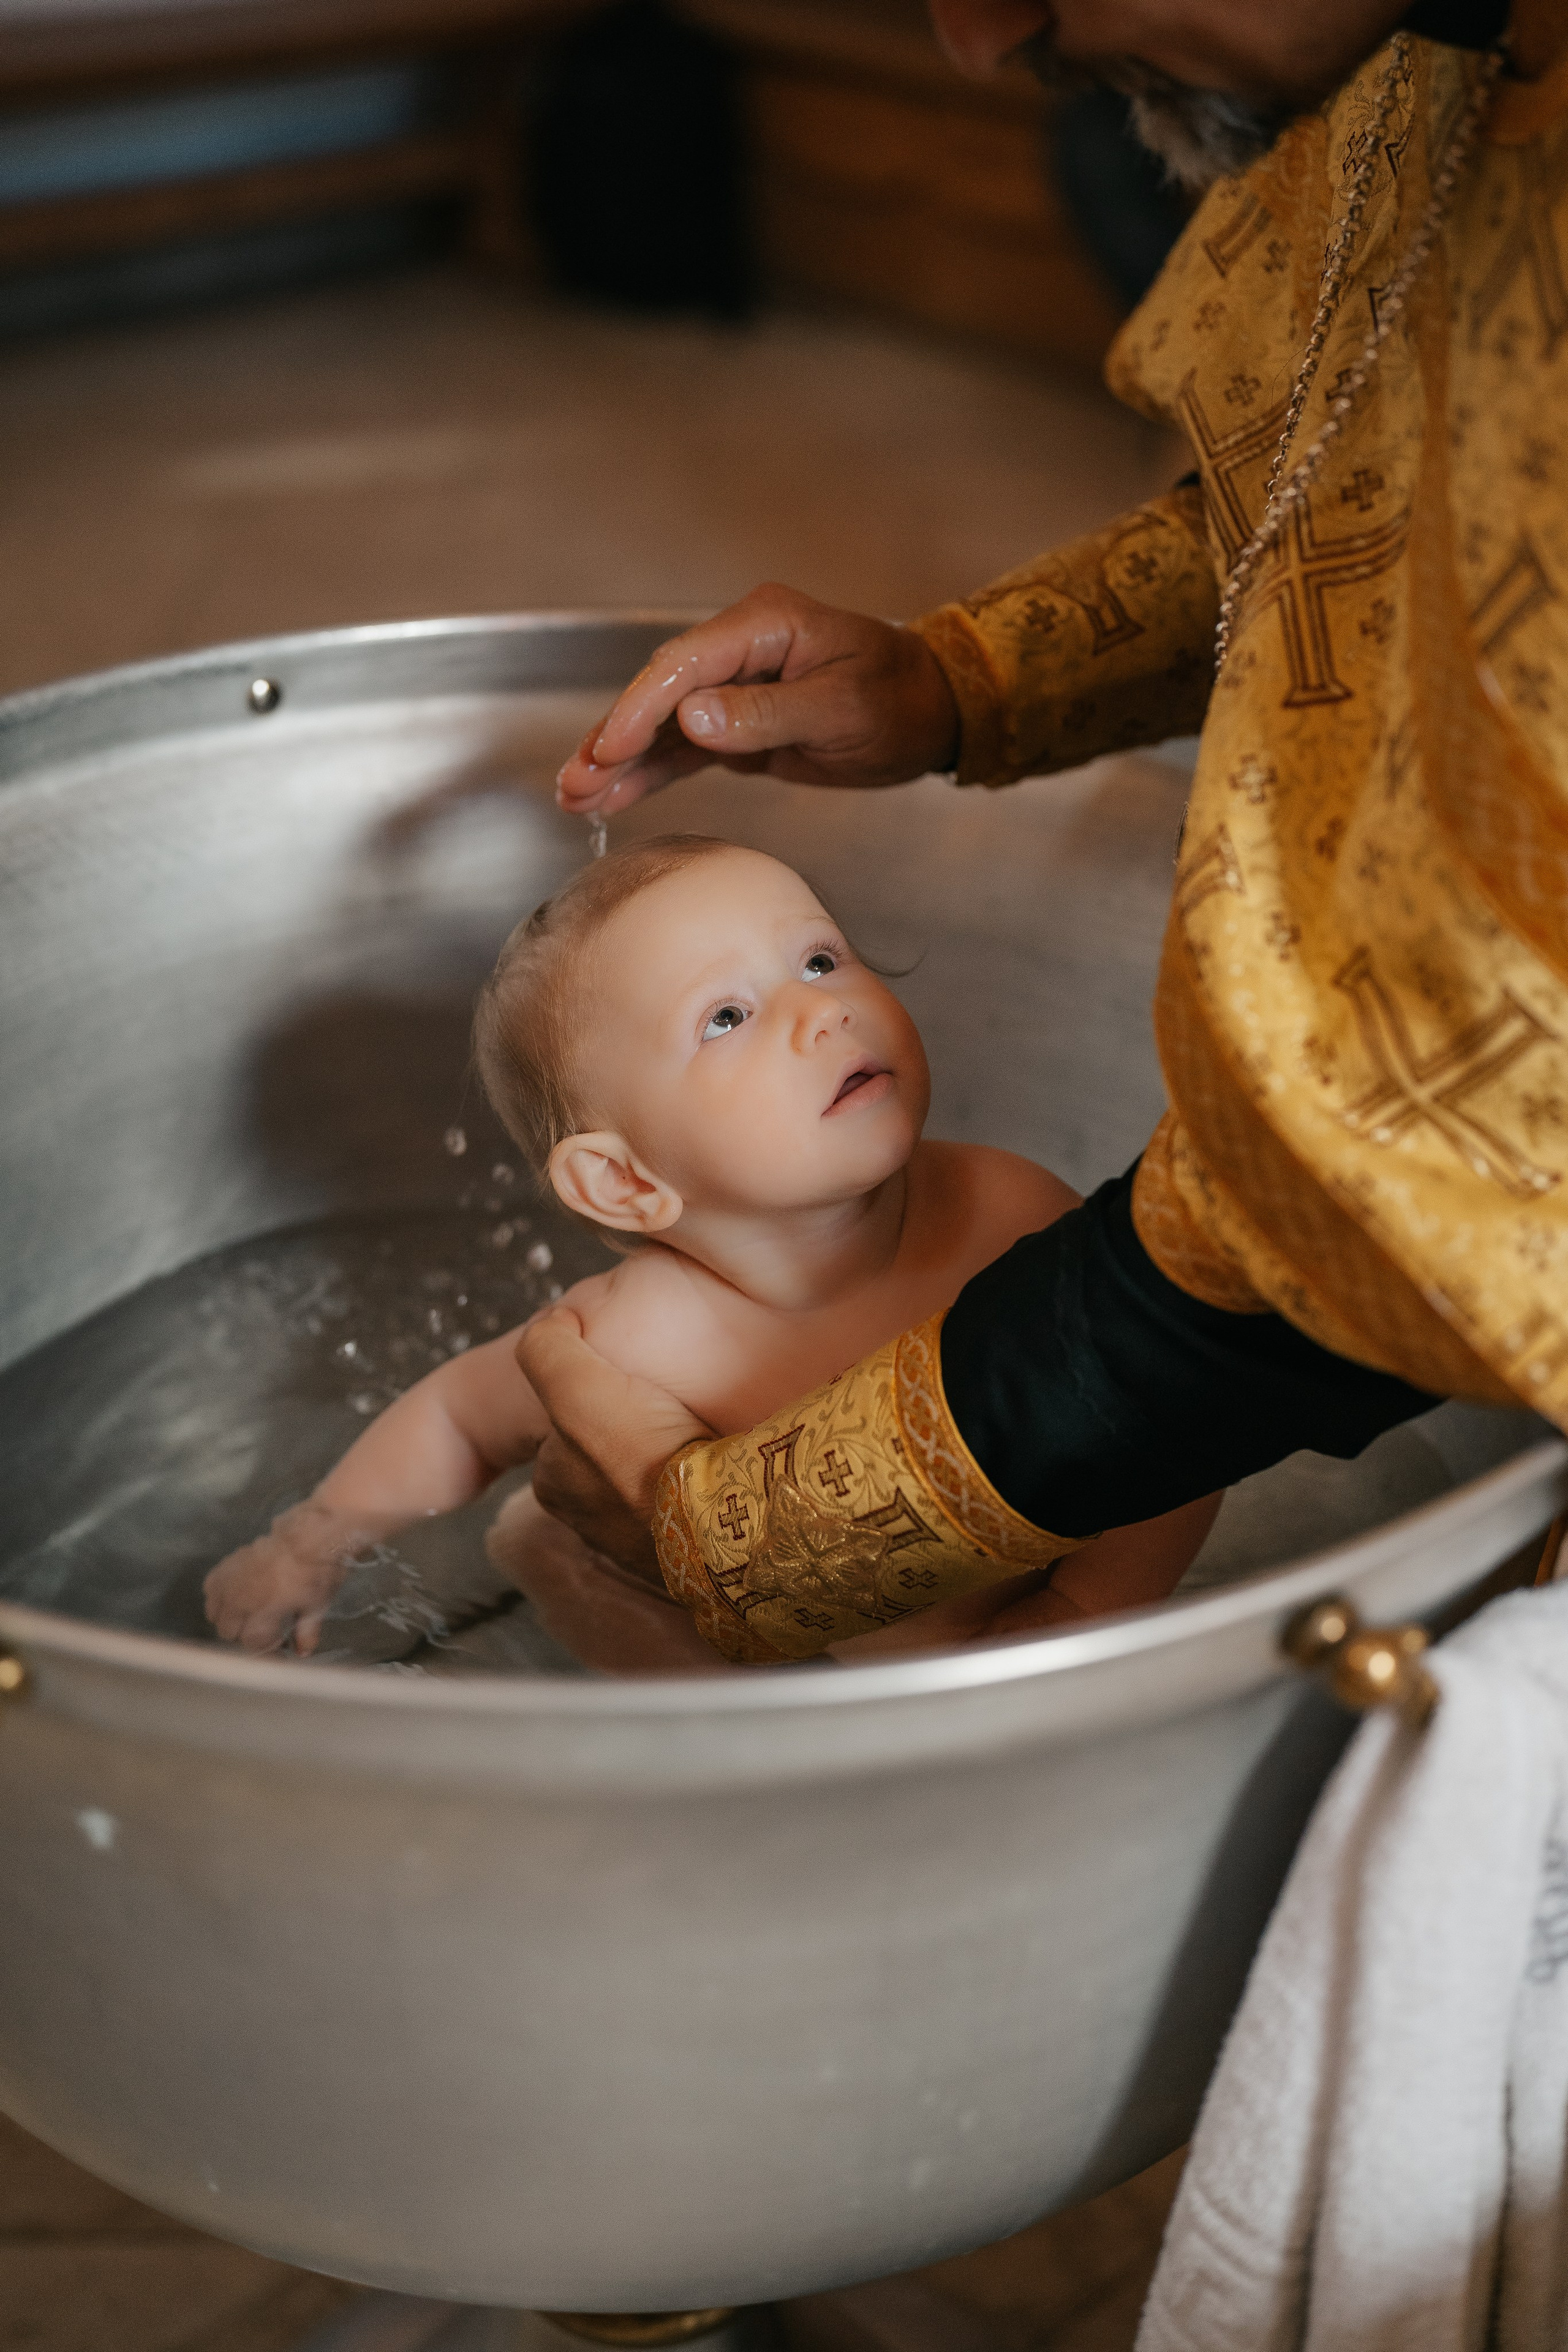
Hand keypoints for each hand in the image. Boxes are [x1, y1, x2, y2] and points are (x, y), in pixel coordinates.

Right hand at [203, 1501, 374, 1654]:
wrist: (310, 1535)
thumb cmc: (318, 1571)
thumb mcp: (317, 1607)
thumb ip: (306, 1632)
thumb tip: (302, 1651)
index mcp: (262, 1613)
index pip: (251, 1645)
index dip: (267, 1649)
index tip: (280, 1645)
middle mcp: (240, 1600)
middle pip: (228, 1632)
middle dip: (247, 1635)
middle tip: (267, 1628)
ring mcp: (231, 1581)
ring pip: (214, 1612)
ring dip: (229, 1617)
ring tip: (250, 1612)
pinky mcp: (228, 1564)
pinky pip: (210, 1587)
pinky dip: (219, 1594)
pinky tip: (236, 1593)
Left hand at [515, 1309, 710, 1581]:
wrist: (721, 1520)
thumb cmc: (645, 1452)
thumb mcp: (576, 1387)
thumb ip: (547, 1349)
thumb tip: (551, 1323)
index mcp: (552, 1484)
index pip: (561, 1426)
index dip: (588, 1397)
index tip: (623, 1385)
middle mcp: (585, 1522)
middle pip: (601, 1456)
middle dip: (625, 1435)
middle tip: (662, 1409)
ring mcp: (635, 1544)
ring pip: (643, 1486)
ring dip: (662, 1465)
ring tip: (695, 1436)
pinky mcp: (684, 1552)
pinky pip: (683, 1509)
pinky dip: (694, 1490)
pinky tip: (714, 1470)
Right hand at [555, 584, 959, 814]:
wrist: (931, 713)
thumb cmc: (899, 699)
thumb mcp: (840, 709)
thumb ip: (765, 714)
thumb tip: (694, 717)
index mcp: (763, 625)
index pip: (683, 665)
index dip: (640, 708)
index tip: (610, 750)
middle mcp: (740, 648)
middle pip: (660, 692)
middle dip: (615, 738)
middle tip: (575, 781)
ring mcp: (734, 685)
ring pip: (663, 724)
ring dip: (620, 761)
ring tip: (576, 797)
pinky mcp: (736, 723)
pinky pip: (683, 747)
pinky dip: (649, 772)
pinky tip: (612, 796)